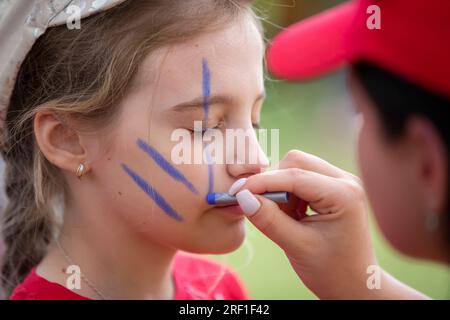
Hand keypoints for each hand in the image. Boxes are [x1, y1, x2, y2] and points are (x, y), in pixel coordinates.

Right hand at [233, 150, 426, 298]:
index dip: (262, 182)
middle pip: (296, 162)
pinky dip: (289, 193)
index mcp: (344, 194)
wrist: (356, 285)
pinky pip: (303, 178)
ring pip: (298, 168)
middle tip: (262, 208)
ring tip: (285, 219)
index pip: (294, 175)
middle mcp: (346, 181)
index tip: (236, 192)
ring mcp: (342, 182)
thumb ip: (269, 220)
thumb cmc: (332, 271)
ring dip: (281, 189)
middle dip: (273, 182)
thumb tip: (243, 196)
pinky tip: (293, 216)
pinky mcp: (334, 188)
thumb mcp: (297, 247)